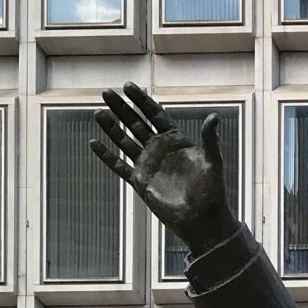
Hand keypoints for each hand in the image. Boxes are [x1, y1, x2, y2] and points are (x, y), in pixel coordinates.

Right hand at [91, 83, 238, 255]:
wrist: (202, 220)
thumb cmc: (211, 191)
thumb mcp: (212, 162)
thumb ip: (210, 139)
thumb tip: (214, 117)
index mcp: (175, 140)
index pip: (155, 115)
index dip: (141, 101)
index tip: (128, 86)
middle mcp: (159, 149)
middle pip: (136, 123)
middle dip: (122, 108)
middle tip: (107, 92)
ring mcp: (148, 164)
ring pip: (125, 141)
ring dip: (111, 127)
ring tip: (98, 112)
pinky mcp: (140, 181)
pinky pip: (119, 166)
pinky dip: (106, 156)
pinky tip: (93, 143)